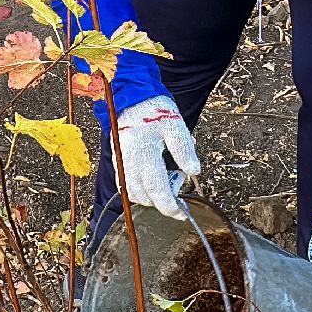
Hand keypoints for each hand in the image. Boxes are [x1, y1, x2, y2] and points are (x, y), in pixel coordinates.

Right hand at [111, 96, 199, 218]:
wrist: (130, 97)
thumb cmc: (153, 109)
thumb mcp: (175, 126)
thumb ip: (185, 151)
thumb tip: (194, 172)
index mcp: (145, 154)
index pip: (157, 190)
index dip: (170, 206)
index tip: (182, 214)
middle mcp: (129, 163)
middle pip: (144, 197)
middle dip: (162, 202)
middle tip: (178, 188)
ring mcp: (121, 164)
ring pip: (133, 193)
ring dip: (150, 196)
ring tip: (166, 180)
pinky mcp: (117, 161)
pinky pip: (126, 184)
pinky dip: (140, 189)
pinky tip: (152, 179)